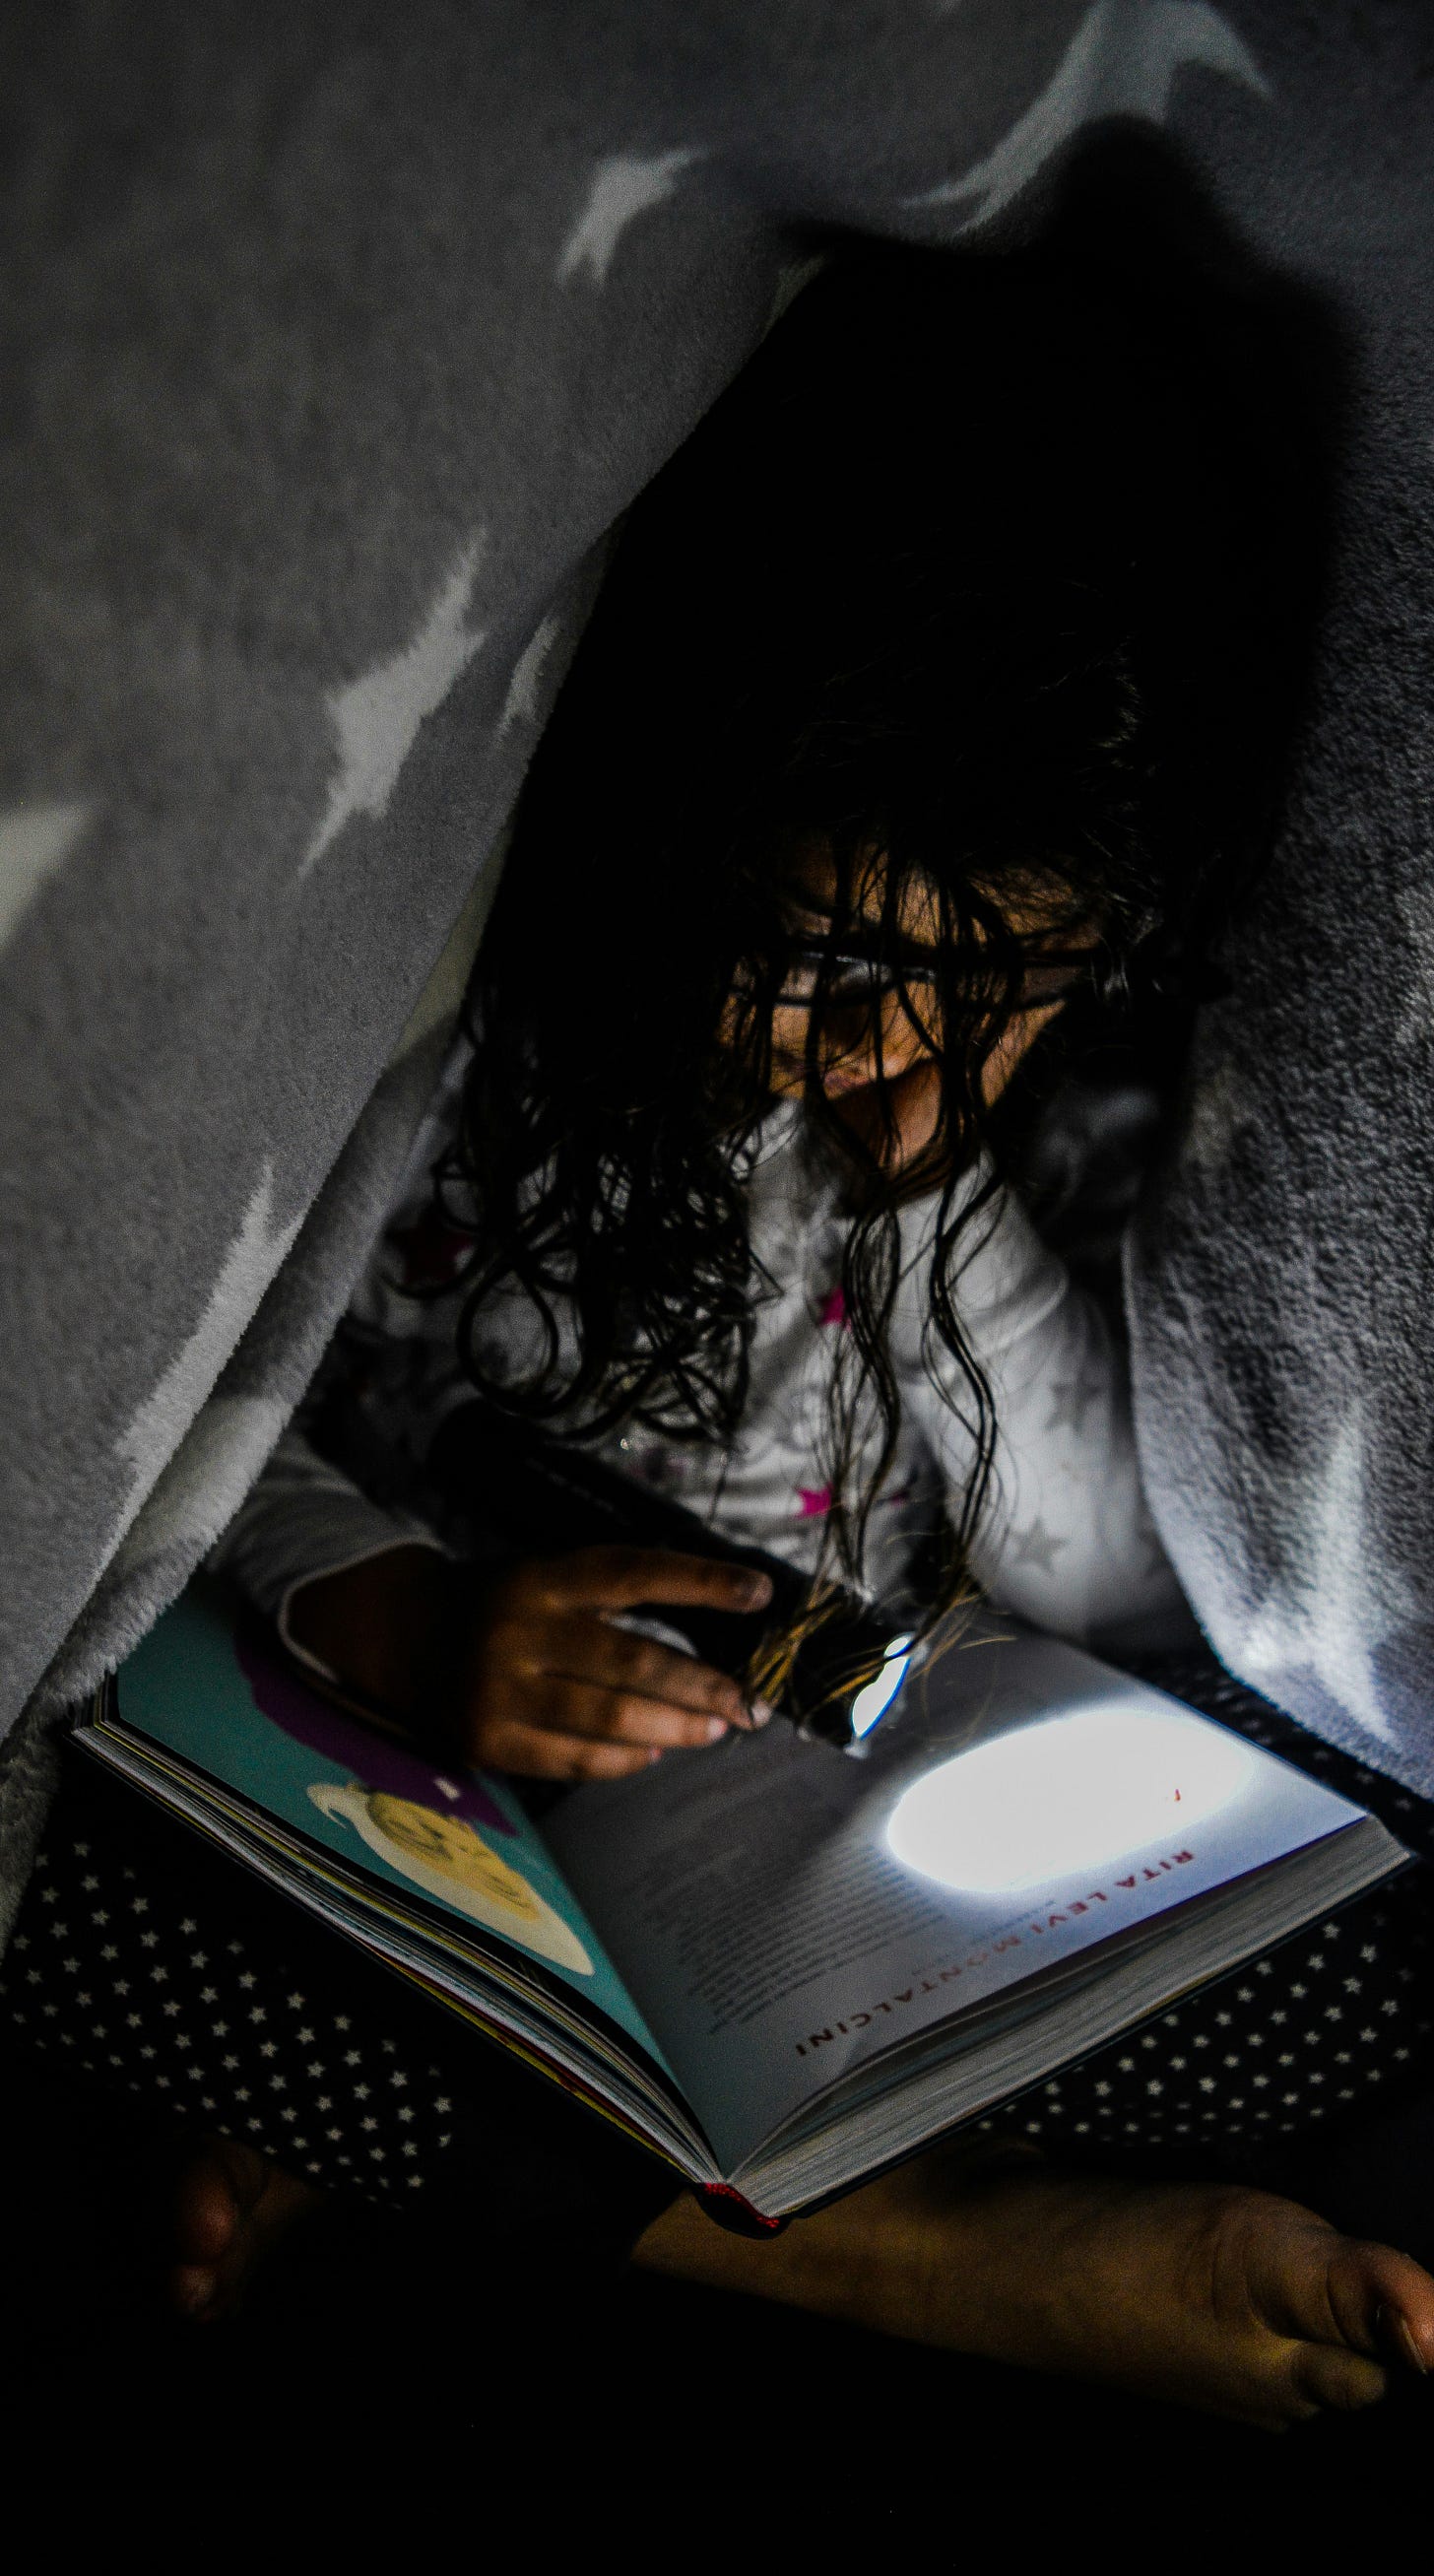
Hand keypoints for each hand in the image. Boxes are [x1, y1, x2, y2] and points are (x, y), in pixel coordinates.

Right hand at [455, 1546, 773, 1781]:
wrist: (403, 1634)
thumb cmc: (501, 1601)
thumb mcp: (547, 1575)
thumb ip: (612, 1596)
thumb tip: (711, 1632)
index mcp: (542, 1577)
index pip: (634, 1573)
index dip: (700, 1582)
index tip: (759, 1592)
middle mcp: (519, 1629)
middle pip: (631, 1660)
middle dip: (702, 1685)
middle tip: (748, 1702)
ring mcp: (499, 1690)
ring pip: (607, 1718)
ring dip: (674, 1727)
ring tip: (713, 1728)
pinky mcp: (486, 1741)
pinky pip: (571, 1760)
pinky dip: (621, 1760)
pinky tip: (652, 1751)